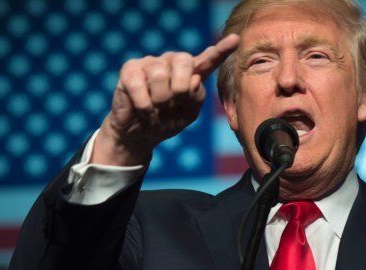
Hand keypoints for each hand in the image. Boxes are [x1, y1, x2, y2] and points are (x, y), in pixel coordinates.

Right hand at [92, 34, 239, 165]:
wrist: (140, 134)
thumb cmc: (166, 121)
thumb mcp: (188, 115)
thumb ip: (196, 98)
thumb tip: (194, 79)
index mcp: (191, 73)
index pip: (209, 59)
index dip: (221, 50)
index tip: (235, 40)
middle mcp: (172, 63)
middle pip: (184, 61)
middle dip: (180, 88)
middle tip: (172, 103)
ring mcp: (150, 63)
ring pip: (160, 75)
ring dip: (160, 101)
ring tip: (157, 109)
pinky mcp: (130, 70)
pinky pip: (140, 85)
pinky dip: (145, 105)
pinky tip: (144, 111)